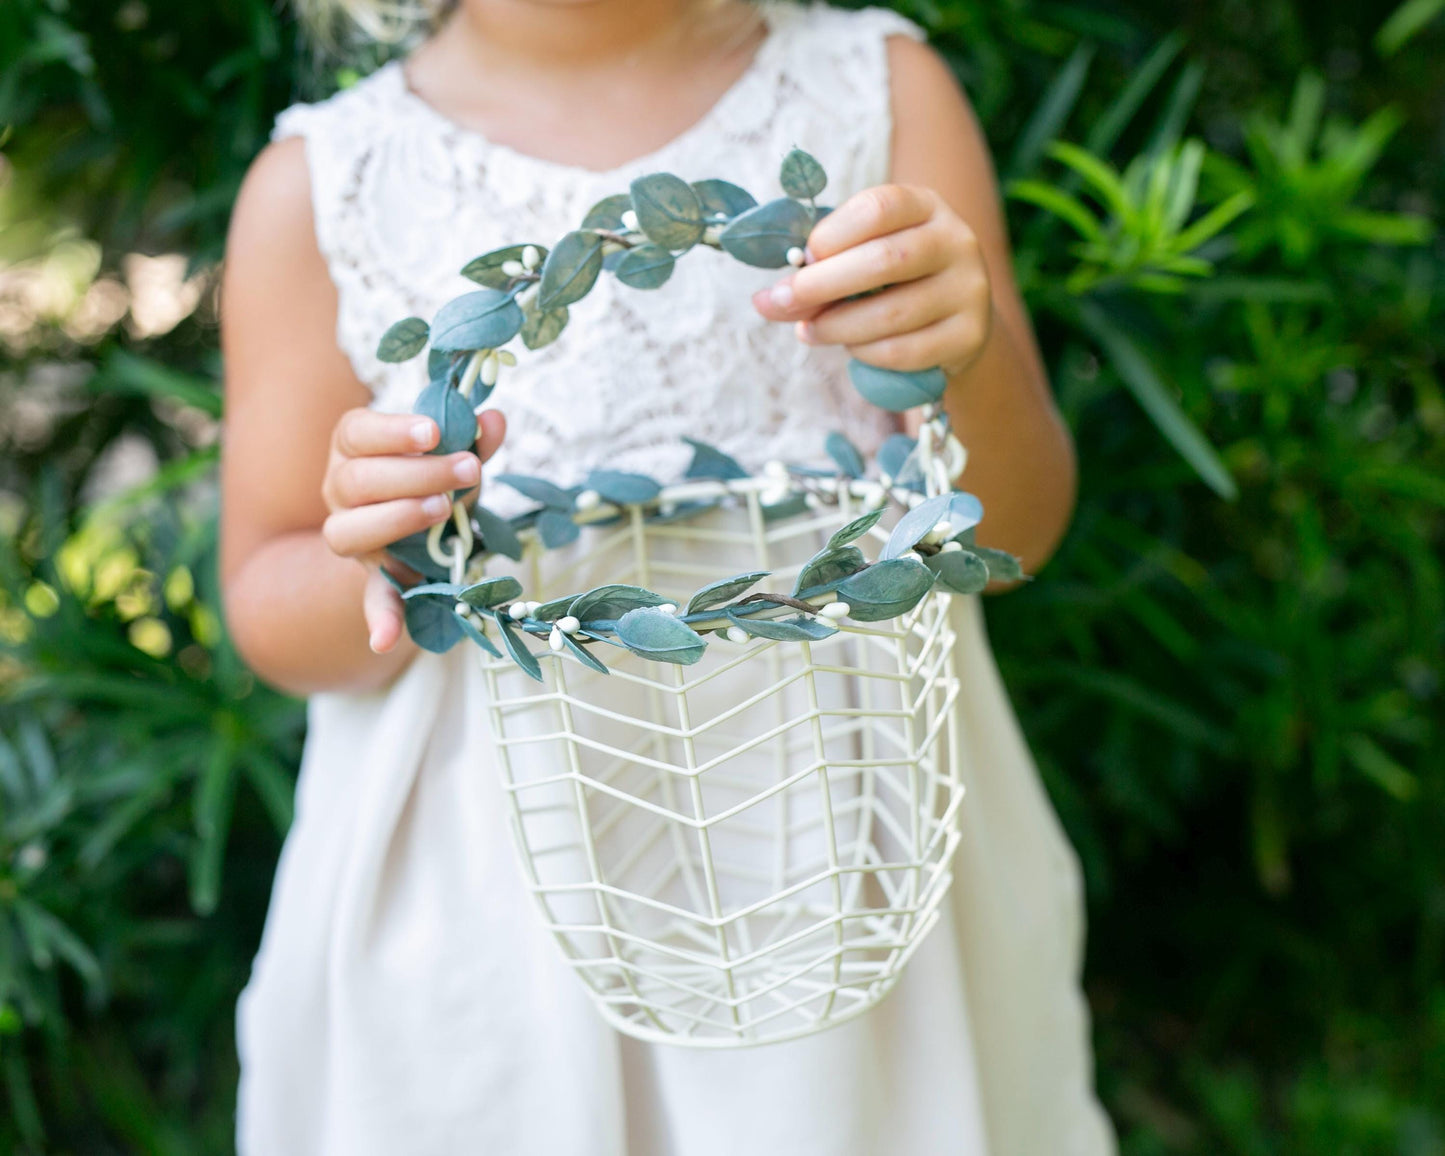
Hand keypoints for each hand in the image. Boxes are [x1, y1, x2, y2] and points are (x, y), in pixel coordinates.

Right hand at [320, 406, 506, 653]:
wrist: (419, 530)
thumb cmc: (434, 477)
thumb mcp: (456, 455)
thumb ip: (473, 440)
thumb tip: (493, 418)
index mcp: (353, 448)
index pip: (356, 432)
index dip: (392, 431)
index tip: (434, 431)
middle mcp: (339, 490)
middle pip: (358, 480)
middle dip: (415, 473)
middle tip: (468, 469)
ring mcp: (351, 536)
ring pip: (348, 531)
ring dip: (396, 519)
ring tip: (441, 510)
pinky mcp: (373, 578)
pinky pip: (370, 599)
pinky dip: (379, 619)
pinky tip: (385, 640)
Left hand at [751, 185, 992, 375]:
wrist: (956, 324)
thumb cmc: (895, 282)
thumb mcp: (864, 258)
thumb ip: (822, 269)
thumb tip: (769, 300)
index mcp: (926, 206)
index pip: (878, 207)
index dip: (831, 234)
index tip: (802, 258)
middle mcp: (956, 240)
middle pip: (884, 259)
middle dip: (822, 284)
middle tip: (782, 301)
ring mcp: (969, 290)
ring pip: (892, 312)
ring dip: (837, 326)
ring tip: (808, 331)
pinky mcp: (969, 336)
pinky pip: (904, 350)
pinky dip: (865, 353)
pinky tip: (850, 348)